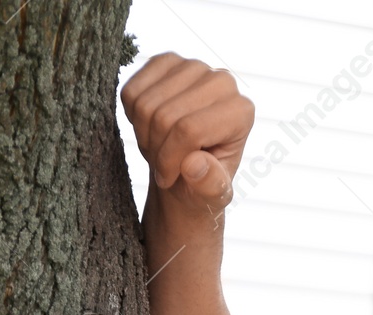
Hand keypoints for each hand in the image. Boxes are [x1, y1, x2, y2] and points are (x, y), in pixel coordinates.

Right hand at [120, 53, 253, 224]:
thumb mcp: (212, 195)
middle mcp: (222, 81)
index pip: (188, 130)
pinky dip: (132, 115)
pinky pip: (131, 90)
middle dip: (155, 149)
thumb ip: (209, 185)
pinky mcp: (167, 61)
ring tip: (158, 149)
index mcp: (241, 111)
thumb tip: (195, 165)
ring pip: (144, 103)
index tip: (168, 179)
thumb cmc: (203, 181)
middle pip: (164, 116)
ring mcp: (193, 66)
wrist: (187, 166)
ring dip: (143, 134)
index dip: (169, 159)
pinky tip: (149, 128)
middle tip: (161, 165)